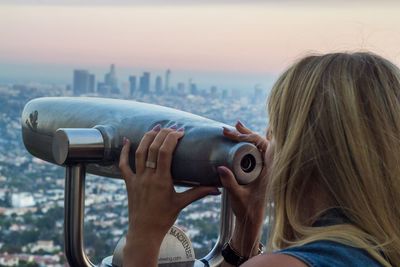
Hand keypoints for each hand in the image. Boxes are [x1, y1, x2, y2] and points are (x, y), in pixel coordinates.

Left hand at [119, 126, 218, 251]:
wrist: (144, 232)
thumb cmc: (164, 218)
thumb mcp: (182, 204)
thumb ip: (199, 193)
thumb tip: (217, 188)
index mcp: (162, 180)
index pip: (165, 152)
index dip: (172, 139)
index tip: (180, 132)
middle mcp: (148, 177)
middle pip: (153, 148)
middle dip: (162, 134)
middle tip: (171, 127)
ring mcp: (136, 179)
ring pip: (139, 153)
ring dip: (146, 138)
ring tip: (155, 128)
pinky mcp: (129, 183)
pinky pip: (123, 165)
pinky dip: (123, 152)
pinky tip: (126, 140)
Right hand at [219, 121, 271, 256]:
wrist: (250, 220)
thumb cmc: (246, 209)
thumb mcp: (237, 196)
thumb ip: (229, 183)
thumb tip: (220, 166)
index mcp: (269, 170)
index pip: (262, 145)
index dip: (248, 137)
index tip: (233, 133)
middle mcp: (268, 167)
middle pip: (261, 142)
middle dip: (247, 133)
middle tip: (233, 126)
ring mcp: (263, 168)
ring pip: (258, 146)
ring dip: (247, 136)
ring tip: (235, 127)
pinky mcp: (257, 170)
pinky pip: (254, 152)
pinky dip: (247, 144)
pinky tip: (239, 138)